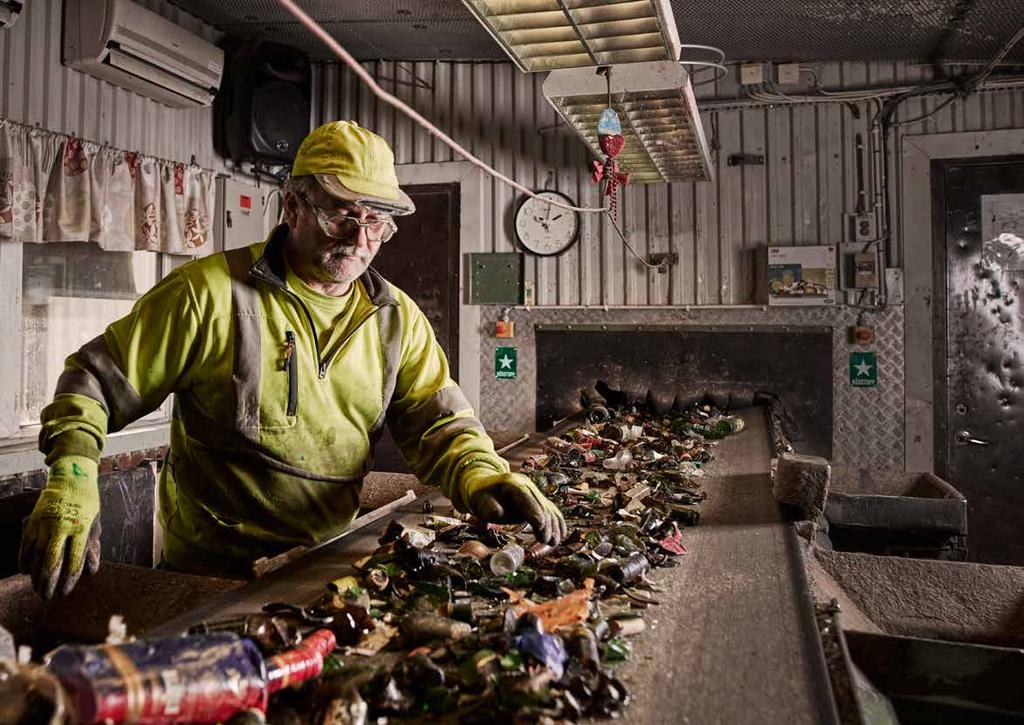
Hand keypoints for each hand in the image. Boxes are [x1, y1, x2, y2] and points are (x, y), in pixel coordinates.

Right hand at [19, 456, 101, 597]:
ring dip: (36, 575)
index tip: (65, 592)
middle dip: (50, 583)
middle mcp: (62, 528)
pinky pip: (26, 545)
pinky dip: (24, 560)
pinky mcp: (32, 521)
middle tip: (48, 597)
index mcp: (81, 529)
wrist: (71, 479)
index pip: (74, 561)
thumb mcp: (95, 523)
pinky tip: (25, 571)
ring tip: (38, 589)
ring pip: (37, 556)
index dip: (69, 580)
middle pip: (53, 562)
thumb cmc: (87, 504)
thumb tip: (91, 571)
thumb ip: (92, 547)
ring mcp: (45, 524)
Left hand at [460, 469, 566, 544]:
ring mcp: (533, 490)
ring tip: (553, 542)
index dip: (534, 512)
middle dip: (545, 524)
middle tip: (546, 541)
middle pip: (540, 504)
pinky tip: (561, 534)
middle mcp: (526, 485)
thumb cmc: (482, 497)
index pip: (526, 498)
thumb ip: (489, 508)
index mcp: (511, 484)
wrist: (485, 485)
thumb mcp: (481, 502)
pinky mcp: (537, 499)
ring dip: (553, 525)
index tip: (540, 528)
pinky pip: (551, 509)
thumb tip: (499, 513)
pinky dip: (557, 521)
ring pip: (548, 508)